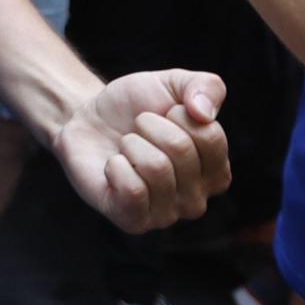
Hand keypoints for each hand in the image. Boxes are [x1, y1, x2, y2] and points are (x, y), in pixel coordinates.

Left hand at [52, 70, 230, 232]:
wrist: (88, 120)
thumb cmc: (136, 107)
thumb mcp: (175, 83)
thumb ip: (206, 87)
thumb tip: (204, 114)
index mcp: (216, 171)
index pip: (210, 136)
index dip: (179, 114)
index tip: (165, 115)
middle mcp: (197, 200)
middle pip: (181, 149)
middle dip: (150, 126)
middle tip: (138, 131)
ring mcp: (166, 215)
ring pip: (156, 168)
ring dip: (131, 144)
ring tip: (126, 147)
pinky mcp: (133, 221)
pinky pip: (133, 191)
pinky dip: (116, 166)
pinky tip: (114, 166)